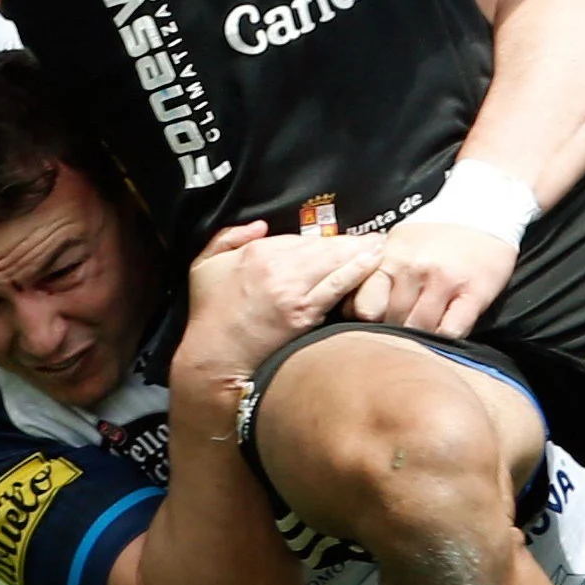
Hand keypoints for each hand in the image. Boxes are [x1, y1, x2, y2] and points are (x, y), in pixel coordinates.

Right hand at [182, 224, 384, 381]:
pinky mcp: (305, 313)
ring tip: (380, 246)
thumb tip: (260, 225)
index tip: (339, 239)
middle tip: (374, 237)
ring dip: (362, 252)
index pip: (300, 238)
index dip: (324, 239)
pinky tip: (373, 264)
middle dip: (351, 242)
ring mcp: (294, 291)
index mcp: (257, 253)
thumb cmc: (208, 314)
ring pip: (335, 263)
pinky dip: (357, 272)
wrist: (214, 358)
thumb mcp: (203, 266)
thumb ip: (228, 238)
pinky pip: (337, 287)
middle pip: (324, 247)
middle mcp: (278, 267)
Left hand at [354, 221, 517, 336]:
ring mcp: (446, 281)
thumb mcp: (400, 242)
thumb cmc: (438, 232)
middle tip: (406, 328)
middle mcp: (416, 268)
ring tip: (427, 330)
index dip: (370, 320)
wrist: (487, 209)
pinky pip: (452, 331)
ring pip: (421, 329)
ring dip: (422, 336)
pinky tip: (448, 329)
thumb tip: (357, 308)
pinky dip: (447, 337)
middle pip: (393, 322)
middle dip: (397, 331)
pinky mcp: (475, 293)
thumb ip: (379, 271)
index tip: (379, 321)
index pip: (365, 305)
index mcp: (392, 256)